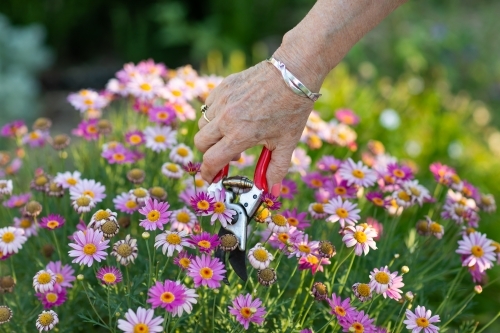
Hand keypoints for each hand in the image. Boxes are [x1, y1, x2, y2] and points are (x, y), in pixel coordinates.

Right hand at [194, 60, 313, 194]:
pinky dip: (214, 115)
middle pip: (200, 144)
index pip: (211, 161)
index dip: (208, 173)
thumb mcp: (287, 143)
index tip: (210, 178)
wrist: (294, 73)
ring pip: (202, 125)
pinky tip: (233, 115)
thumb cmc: (292, 108)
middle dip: (209, 154)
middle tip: (229, 156)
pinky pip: (208, 106)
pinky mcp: (222, 87)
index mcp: (240, 135)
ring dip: (212, 135)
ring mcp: (222, 100)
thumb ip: (276, 169)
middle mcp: (226, 118)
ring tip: (233, 134)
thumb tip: (270, 190)